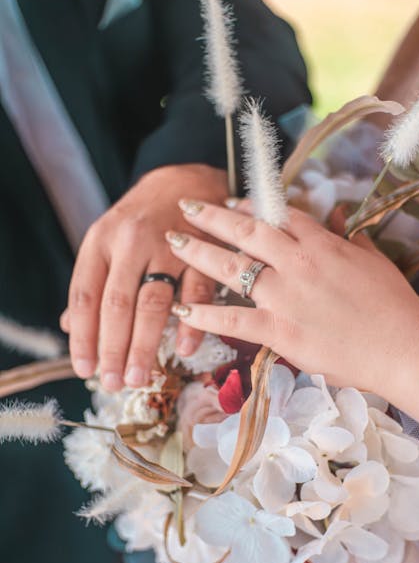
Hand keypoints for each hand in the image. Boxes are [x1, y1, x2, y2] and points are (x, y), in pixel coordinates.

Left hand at [61, 164, 227, 391]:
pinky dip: (192, 322)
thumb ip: (93, 283)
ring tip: (140, 377)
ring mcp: (169, 245)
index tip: (84, 369)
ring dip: (145, 344)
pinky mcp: (203, 249)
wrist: (185, 180)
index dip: (83, 336)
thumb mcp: (108, 242)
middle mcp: (130, 242)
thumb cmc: (142, 219)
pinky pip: (197, 291)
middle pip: (117, 304)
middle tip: (114, 382)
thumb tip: (71, 327)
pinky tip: (184, 349)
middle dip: (114, 349)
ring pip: (152, 302)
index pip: (85, 295)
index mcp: (101, 241)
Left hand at [166, 200, 418, 396]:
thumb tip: (340, 220)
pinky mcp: (279, 330)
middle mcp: (297, 262)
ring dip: (198, 252)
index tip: (231, 201)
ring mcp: (285, 296)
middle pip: (246, 231)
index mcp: (322, 244)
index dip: (250, 205)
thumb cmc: (394, 305)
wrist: (401, 346)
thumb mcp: (375, 261)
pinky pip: (233, 319)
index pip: (280, 216)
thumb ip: (352, 239)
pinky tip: (182, 308)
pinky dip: (205, 314)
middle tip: (186, 205)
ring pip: (231, 267)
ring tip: (173, 241)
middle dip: (212, 216)